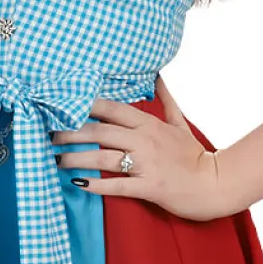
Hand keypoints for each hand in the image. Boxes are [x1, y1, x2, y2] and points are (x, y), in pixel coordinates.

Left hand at [50, 75, 234, 220]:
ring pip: (102, 157)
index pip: (110, 108)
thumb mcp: (180, 123)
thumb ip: (166, 100)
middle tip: (47, 135)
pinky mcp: (149, 187)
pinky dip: (95, 184)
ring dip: (75, 158)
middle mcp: (144, 140)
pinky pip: (116, 185)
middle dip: (69, 132)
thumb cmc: (195, 155)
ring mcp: (146, 163)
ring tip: (54, 159)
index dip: (83, 106)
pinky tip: (77, 183)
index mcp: (149, 123)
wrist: (215, 184)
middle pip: (99, 131)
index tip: (61, 106)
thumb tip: (158, 76)